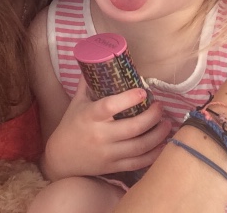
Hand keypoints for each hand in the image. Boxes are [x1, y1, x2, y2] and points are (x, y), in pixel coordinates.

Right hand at [42, 78, 170, 180]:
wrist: (60, 158)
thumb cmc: (70, 125)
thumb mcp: (77, 102)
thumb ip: (88, 82)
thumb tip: (99, 59)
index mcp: (89, 116)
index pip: (110, 106)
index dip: (129, 98)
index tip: (143, 91)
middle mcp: (100, 135)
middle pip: (133, 127)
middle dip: (152, 116)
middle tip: (160, 107)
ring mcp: (108, 153)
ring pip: (140, 146)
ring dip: (158, 134)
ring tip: (166, 124)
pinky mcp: (113, 167)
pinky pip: (138, 163)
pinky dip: (154, 154)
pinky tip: (162, 144)